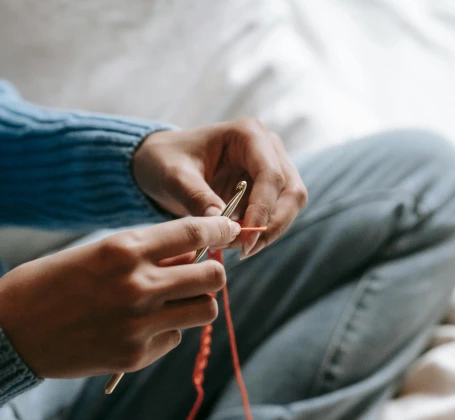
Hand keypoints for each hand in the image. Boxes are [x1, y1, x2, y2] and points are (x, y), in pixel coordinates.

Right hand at [0, 216, 239, 378]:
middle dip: (213, 274)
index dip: (219, 228)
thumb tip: (191, 259)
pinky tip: (137, 328)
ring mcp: (139, 324)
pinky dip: (166, 332)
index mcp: (124, 249)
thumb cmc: (53, 283)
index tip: (229, 228)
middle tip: (200, 276)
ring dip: (195, 304)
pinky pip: (175, 339)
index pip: (193, 233)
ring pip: (205, 311)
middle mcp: (138, 285)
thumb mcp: (98, 253)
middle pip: (213, 277)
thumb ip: (146, 254)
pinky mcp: (135, 355)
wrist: (13, 329)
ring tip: (171, 303)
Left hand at [133, 119, 307, 258]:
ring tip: (236, 248)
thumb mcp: (174, 177)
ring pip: (290, 206)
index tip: (244, 240)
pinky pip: (276, 215)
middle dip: (271, 226)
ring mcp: (273, 167)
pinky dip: (261, 232)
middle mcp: (268, 147)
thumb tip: (222, 225)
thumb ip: (197, 197)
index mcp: (249, 133)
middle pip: (291, 192)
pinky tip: (236, 242)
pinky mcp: (268, 189)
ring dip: (269, 232)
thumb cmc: (166, 161)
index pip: (271, 175)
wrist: (164, 163)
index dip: (262, 211)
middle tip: (244, 251)